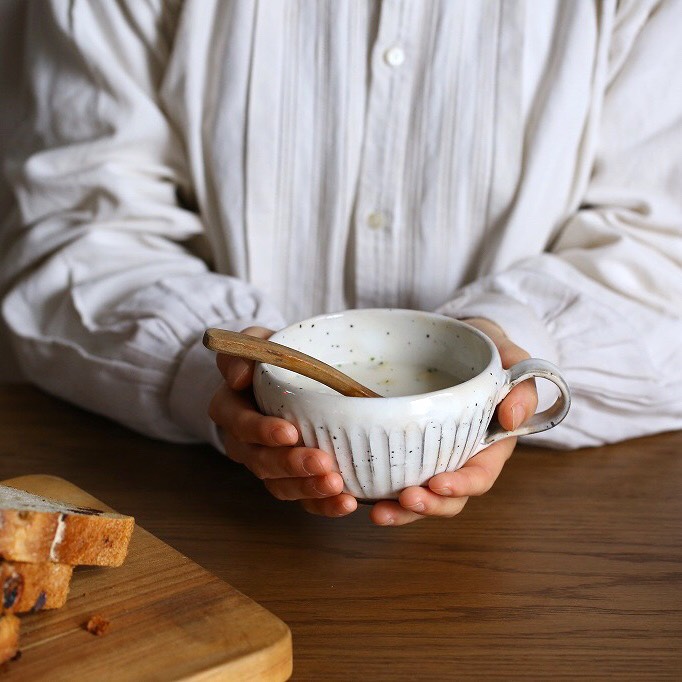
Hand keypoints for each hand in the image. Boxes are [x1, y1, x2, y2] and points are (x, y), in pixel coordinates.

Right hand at [208, 327, 357, 516]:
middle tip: (322, 462)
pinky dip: (323, 505)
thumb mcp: (256, 341)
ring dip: (308, 489)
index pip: (238, 422)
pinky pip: (302, 499)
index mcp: (231, 408)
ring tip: (337, 486)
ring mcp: (268, 464)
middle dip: (291, 465)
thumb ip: (245, 349)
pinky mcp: (291, 479)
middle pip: (260, 461)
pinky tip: (346, 502)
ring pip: (280, 486)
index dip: (261, 430)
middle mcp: (244, 442)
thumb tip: (239, 376)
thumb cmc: (272, 358)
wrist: (287, 376)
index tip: (289, 432)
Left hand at [368, 317, 537, 525]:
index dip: (462, 485)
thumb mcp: (511, 359)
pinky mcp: (405, 449)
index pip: (479, 476)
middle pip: (447, 497)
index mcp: (488, 444)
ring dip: (400, 510)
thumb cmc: (487, 352)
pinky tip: (359, 493)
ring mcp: (431, 457)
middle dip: (427, 506)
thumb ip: (522, 385)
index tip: (439, 483)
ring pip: (419, 496)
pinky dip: (378, 490)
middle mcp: (459, 458)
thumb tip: (513, 418)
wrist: (457, 344)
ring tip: (377, 512)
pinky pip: (393, 476)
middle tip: (404, 499)